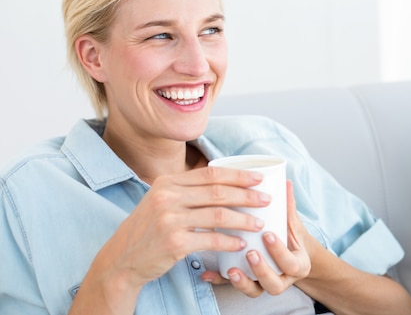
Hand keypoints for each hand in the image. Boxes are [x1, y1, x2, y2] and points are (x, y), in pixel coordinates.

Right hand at [99, 165, 270, 288]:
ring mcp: (169, 219)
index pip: (210, 173)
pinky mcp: (174, 242)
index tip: (259, 178)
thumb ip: (186, 189)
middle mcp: (167, 196)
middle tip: (267, 200)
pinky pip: (211, 240)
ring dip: (244, 220)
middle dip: (248, 195)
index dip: (238, 175)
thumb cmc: (148, 229)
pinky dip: (230, 241)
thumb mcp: (160, 200)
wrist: (122, 259)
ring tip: (259, 223)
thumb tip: (225, 182)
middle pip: (218, 192)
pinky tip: (241, 243)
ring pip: (219, 215)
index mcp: (167, 182)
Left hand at [201, 180, 312, 296]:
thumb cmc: (290, 237)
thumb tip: (285, 180)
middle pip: (274, 284)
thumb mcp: (293, 225)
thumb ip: (288, 206)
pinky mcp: (248, 284)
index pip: (292, 264)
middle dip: (261, 269)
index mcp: (297, 265)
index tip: (268, 235)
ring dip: (242, 282)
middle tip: (250, 252)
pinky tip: (207, 274)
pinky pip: (233, 288)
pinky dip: (220, 281)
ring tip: (231, 270)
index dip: (279, 252)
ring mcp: (264, 284)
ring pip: (255, 291)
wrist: (294, 257)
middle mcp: (282, 278)